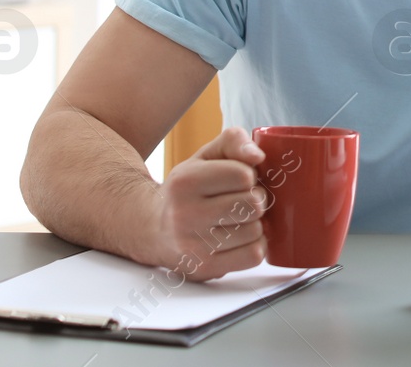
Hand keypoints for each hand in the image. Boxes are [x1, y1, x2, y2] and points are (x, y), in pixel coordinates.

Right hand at [150, 126, 269, 280]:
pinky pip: (254, 256)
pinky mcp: (205, 269)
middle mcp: (185, 215)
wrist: (153, 229)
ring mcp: (194, 246)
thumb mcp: (205, 156)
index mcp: (185, 182)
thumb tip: (257, 156)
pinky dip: (254, 245)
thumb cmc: (187, 189)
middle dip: (255, 199)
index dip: (249, 175)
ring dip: (254, 223)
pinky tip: (239, 238)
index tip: (238, 179)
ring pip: (256, 231)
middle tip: (241, 200)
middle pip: (253, 204)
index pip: (243, 175)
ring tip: (237, 219)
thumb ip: (233, 141)